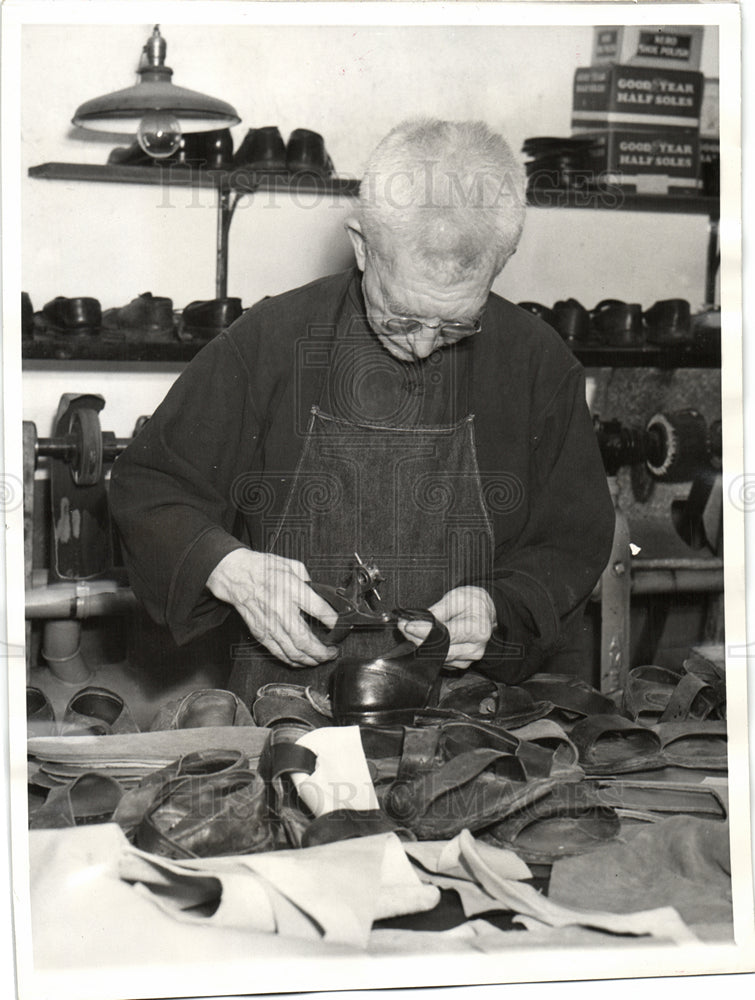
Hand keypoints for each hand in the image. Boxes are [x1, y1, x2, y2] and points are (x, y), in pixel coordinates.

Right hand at [206, 549, 338, 666]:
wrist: (236, 575)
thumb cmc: (263, 568)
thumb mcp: (293, 565)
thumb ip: (309, 581)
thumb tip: (322, 595)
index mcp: (292, 590)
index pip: (320, 610)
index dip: (335, 622)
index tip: (342, 627)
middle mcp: (281, 610)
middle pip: (305, 640)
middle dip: (323, 652)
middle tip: (333, 652)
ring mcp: (270, 624)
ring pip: (292, 652)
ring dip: (310, 660)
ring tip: (321, 659)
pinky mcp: (261, 633)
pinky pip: (279, 653)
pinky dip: (292, 660)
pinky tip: (302, 660)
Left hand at [398, 586, 495, 668]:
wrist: (485, 612)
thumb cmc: (473, 602)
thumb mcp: (457, 597)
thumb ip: (439, 610)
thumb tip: (418, 619)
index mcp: (478, 630)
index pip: (447, 634)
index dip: (425, 631)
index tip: (408, 625)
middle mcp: (475, 648)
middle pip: (440, 649)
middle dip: (417, 637)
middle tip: (402, 626)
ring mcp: (468, 658)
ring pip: (437, 656)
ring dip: (420, 644)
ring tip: (407, 630)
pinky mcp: (461, 663)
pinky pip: (440, 660)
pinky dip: (428, 650)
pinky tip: (419, 639)